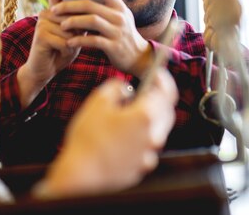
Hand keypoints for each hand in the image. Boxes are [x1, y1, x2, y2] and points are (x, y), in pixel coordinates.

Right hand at [17, 8, 80, 107]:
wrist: (42, 71)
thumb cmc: (60, 53)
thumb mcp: (75, 36)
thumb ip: (81, 24)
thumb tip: (89, 18)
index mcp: (54, 10)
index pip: (79, 14)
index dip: (80, 31)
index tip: (69, 39)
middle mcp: (46, 13)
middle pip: (75, 23)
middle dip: (75, 38)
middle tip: (63, 46)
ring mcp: (42, 23)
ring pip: (70, 34)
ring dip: (70, 46)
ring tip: (59, 50)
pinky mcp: (41, 35)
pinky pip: (64, 43)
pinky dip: (66, 52)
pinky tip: (56, 54)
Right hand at [36, 70, 177, 197]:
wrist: (82, 174)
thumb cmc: (88, 138)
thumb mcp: (98, 101)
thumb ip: (116, 87)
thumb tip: (126, 88)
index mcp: (145, 115)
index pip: (167, 93)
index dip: (164, 80)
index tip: (158, 74)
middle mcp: (153, 135)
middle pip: (166, 112)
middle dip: (158, 100)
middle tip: (143, 93)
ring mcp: (149, 153)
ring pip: (157, 130)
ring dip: (148, 120)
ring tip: (124, 117)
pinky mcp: (142, 167)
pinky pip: (147, 148)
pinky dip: (140, 139)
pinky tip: (121, 138)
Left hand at [49, 0, 150, 77]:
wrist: (138, 57)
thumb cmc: (121, 34)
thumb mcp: (118, 15)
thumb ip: (105, 4)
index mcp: (119, 5)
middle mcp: (120, 15)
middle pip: (90, 4)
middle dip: (69, 6)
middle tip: (54, 9)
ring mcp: (117, 31)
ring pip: (91, 20)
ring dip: (72, 22)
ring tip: (61, 25)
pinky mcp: (114, 46)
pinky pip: (93, 40)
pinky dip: (79, 40)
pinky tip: (69, 42)